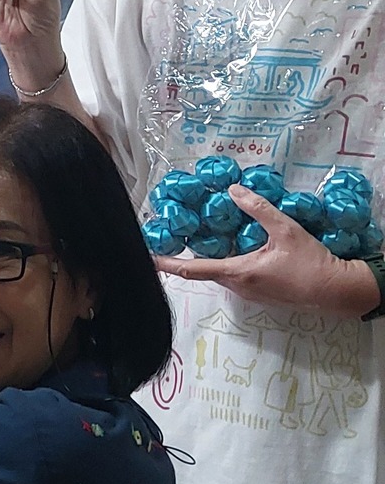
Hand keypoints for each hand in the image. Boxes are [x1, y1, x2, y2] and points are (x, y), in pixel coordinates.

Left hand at [157, 185, 383, 316]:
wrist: (337, 290)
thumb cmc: (311, 263)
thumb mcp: (285, 230)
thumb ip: (258, 209)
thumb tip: (234, 190)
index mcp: (239, 273)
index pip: (192, 269)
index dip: (166, 263)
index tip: (146, 258)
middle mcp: (239, 286)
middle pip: (203, 269)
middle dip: (186, 255)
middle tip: (174, 235)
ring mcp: (250, 293)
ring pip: (221, 272)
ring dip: (211, 257)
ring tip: (201, 236)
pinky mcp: (260, 293)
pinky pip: (236, 275)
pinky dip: (228, 261)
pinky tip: (235, 246)